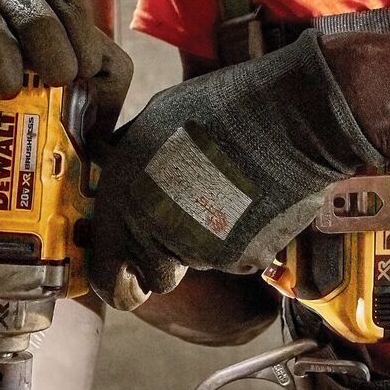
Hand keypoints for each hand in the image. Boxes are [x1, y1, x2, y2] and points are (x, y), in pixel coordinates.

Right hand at [0, 0, 132, 130]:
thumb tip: (94, 68)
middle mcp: (8, 6)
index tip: (84, 68)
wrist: (19, 161)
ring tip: (8, 92)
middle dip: (44, 38)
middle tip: (56, 80)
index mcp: (49, 6)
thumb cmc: (64, 118)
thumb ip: (108, 68)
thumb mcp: (102, 91)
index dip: (73, 19)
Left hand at [87, 32, 384, 309]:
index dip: (116, 279)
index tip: (128, 273)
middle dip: (168, 256)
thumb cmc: (217, 110)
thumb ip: (126, 160)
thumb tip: (113, 168)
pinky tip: (252, 197)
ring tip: (227, 189)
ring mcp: (201, 252)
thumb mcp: (151, 122)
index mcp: (123, 202)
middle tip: (190, 215)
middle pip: (157, 275)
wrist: (284, 120)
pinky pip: (235, 256)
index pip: (104, 279)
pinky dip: (242, 236)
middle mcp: (155, 235)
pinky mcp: (243, 258)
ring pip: (198, 262)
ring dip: (206, 238)